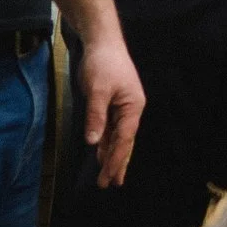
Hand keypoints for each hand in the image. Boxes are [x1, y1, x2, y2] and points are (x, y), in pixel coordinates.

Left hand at [76, 31, 145, 187]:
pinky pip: (110, 128)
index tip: (108, 178)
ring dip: (111, 154)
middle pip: (124, 142)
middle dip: (117, 163)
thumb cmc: (103, 64)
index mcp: (133, 107)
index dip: (116, 161)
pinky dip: (106, 142)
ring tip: (108, 174)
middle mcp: (130, 110)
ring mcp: (122, 107)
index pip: (124, 140)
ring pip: (117, 137)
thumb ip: (96, 117)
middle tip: (110, 184)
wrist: (102, 42)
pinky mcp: (112, 104)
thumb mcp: (97, 91)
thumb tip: (93, 142)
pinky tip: (101, 152)